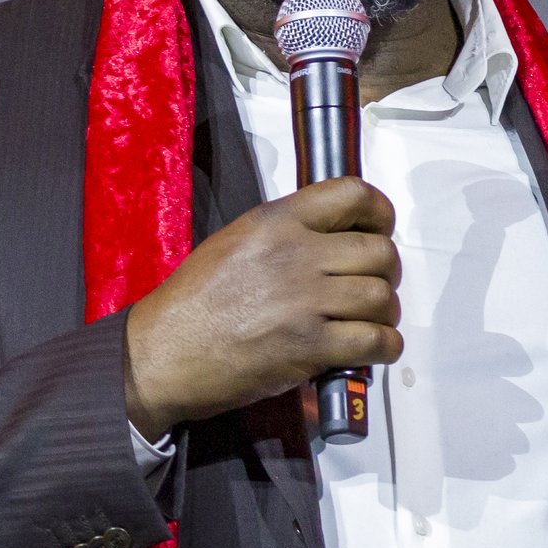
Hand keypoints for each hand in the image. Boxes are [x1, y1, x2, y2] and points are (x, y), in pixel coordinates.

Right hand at [121, 176, 402, 437]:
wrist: (161, 354)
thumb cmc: (194, 301)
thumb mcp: (236, 242)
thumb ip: (286, 233)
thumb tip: (336, 239)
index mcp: (277, 220)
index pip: (353, 193)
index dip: (379, 213)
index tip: (378, 231)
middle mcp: (296, 253)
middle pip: (379, 251)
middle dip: (386, 272)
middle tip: (372, 288)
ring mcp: (304, 300)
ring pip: (381, 296)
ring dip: (384, 313)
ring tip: (369, 322)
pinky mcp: (309, 346)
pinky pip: (375, 341)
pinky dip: (384, 347)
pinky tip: (373, 350)